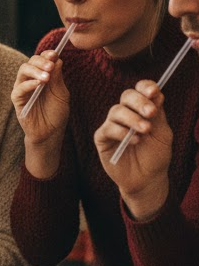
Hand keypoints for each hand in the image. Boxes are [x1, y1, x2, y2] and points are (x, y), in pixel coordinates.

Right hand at [12, 51, 69, 177]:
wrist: (50, 133)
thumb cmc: (56, 114)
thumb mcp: (61, 93)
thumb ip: (58, 78)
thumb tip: (57, 59)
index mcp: (42, 76)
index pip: (41, 59)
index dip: (47, 54)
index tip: (55, 54)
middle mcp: (30, 80)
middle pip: (31, 62)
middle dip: (41, 61)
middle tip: (50, 66)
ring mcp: (23, 89)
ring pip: (22, 71)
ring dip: (35, 71)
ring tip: (46, 77)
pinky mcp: (17, 100)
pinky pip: (19, 88)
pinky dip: (28, 84)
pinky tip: (38, 85)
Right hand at [94, 80, 170, 220]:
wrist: (147, 178)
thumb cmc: (156, 156)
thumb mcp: (162, 133)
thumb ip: (158, 114)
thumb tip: (155, 94)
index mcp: (142, 109)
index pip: (140, 90)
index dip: (145, 87)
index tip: (154, 92)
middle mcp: (126, 114)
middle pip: (127, 96)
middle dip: (139, 102)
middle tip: (151, 113)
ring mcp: (113, 124)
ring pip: (116, 111)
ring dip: (132, 119)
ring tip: (145, 131)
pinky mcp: (102, 138)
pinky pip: (108, 128)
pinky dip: (121, 132)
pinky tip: (134, 141)